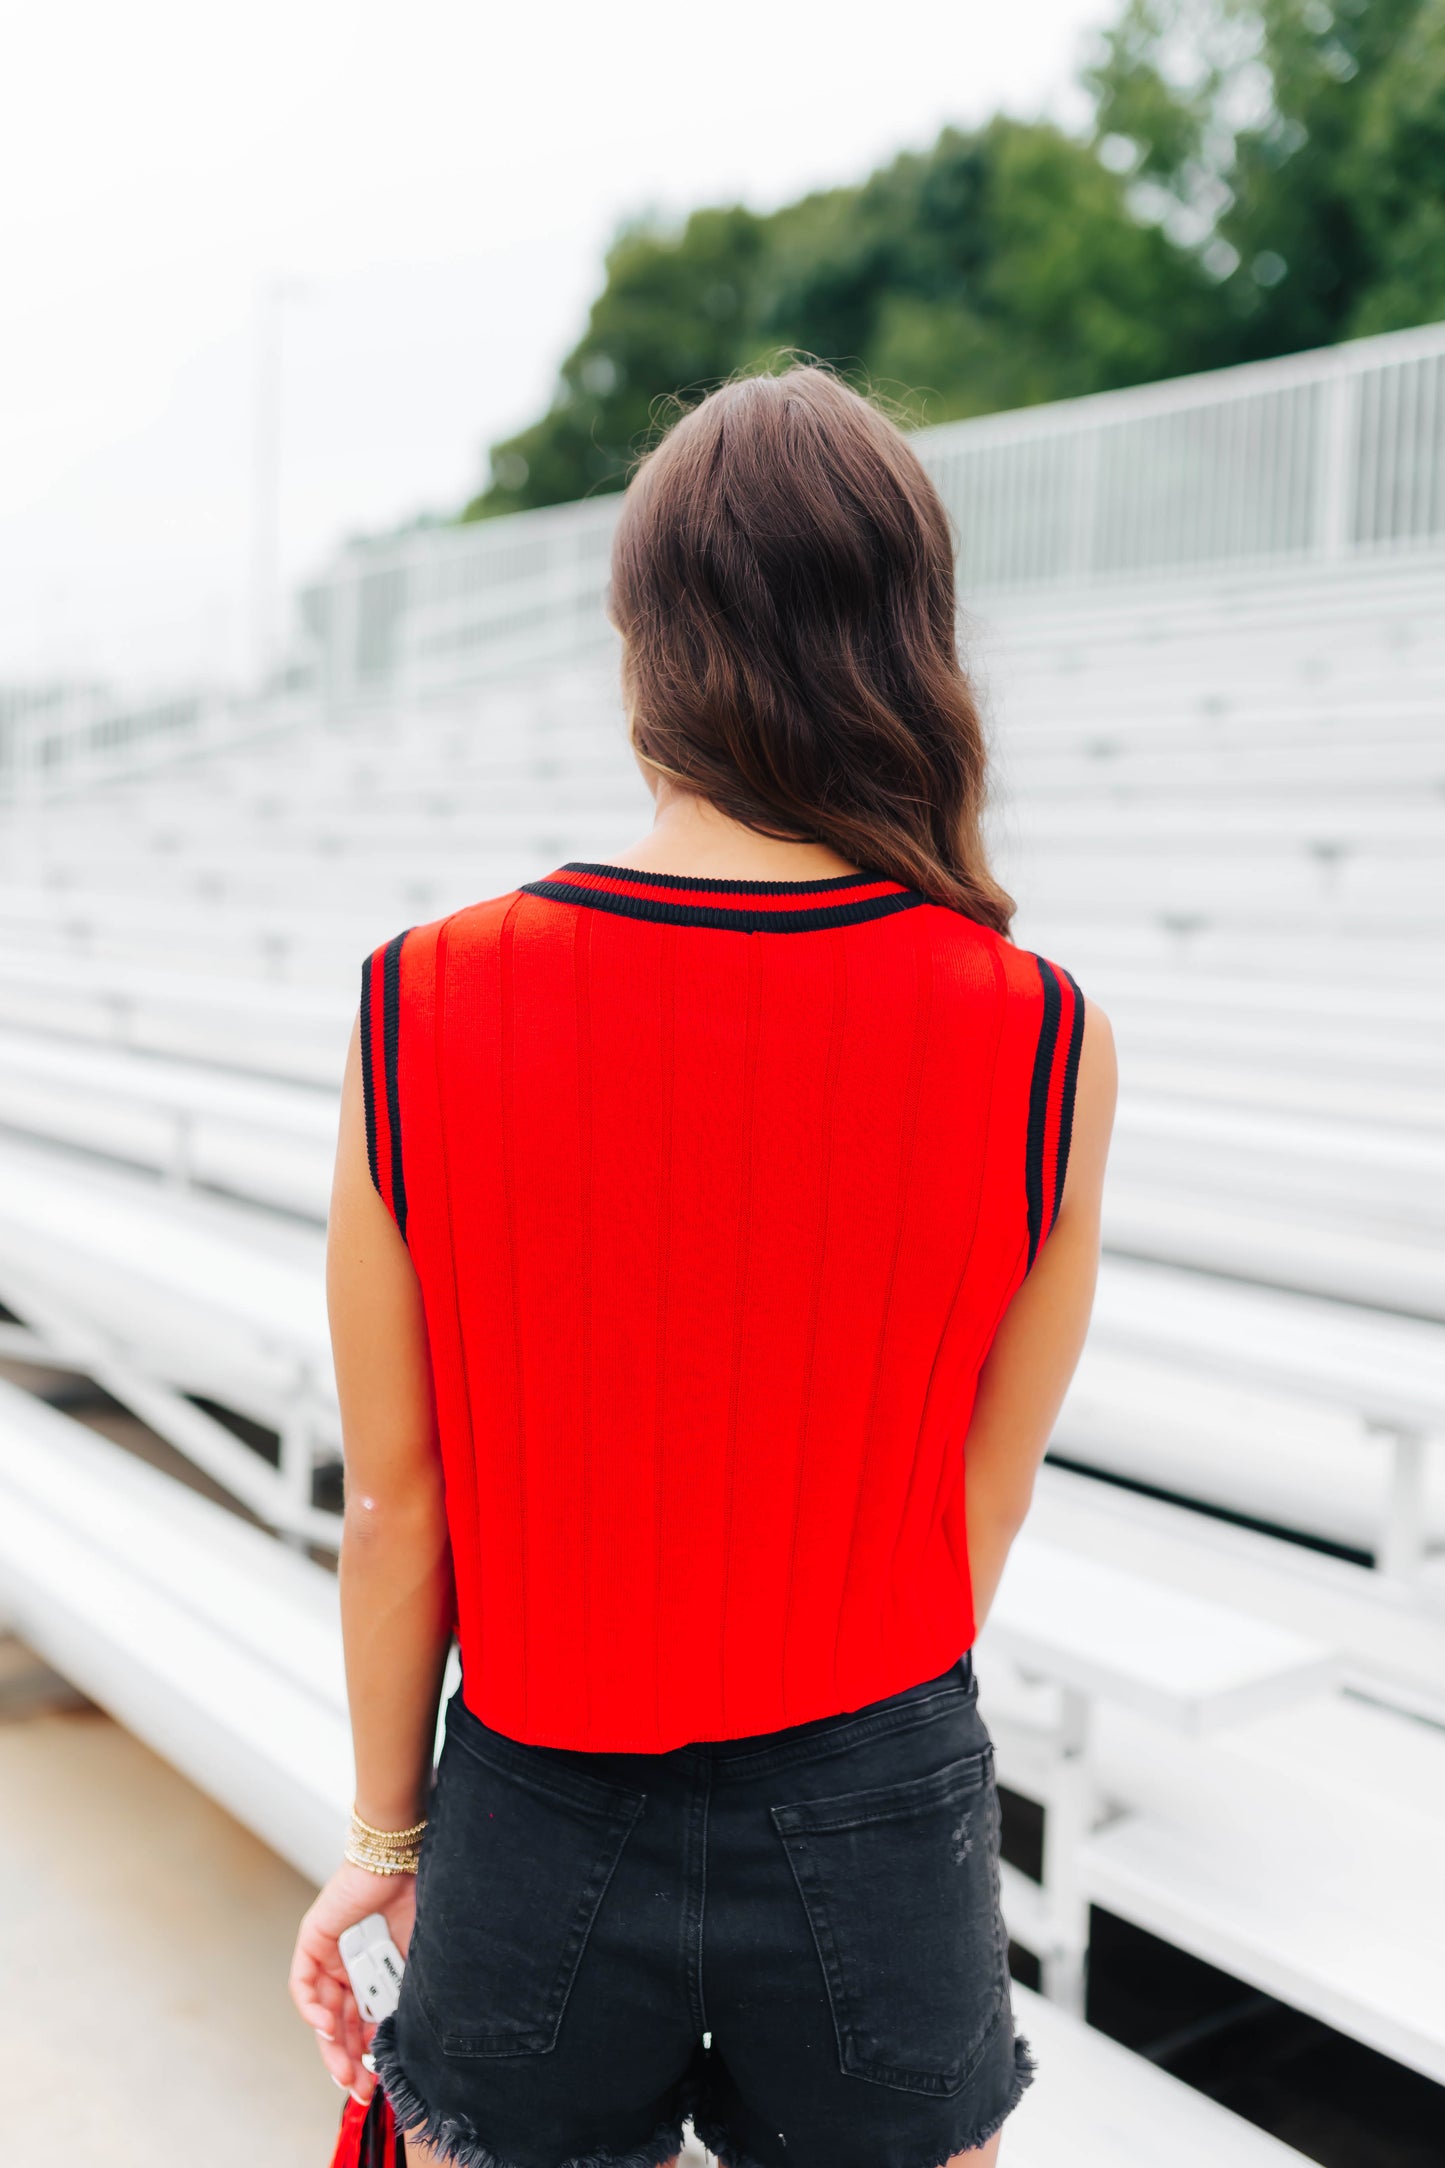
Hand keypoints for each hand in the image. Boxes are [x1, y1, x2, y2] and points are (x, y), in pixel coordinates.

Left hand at [289, 1860, 416, 2101]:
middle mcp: (350, 1967)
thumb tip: (410, 2045)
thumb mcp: (417, 1962)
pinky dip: (311, 2007)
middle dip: (349, 2059)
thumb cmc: (419, 1901)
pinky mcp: (313, 1940)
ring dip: (332, 2042)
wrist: (405, 1858)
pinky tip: (325, 2027)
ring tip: (345, 2068)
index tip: (377, 2083)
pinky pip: (304, 1983)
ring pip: (323, 2010)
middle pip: (342, 2023)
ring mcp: (330, 1954)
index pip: (366, 2022)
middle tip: (358, 2087)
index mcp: (376, 1971)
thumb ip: (406, 1998)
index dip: (370, 2054)